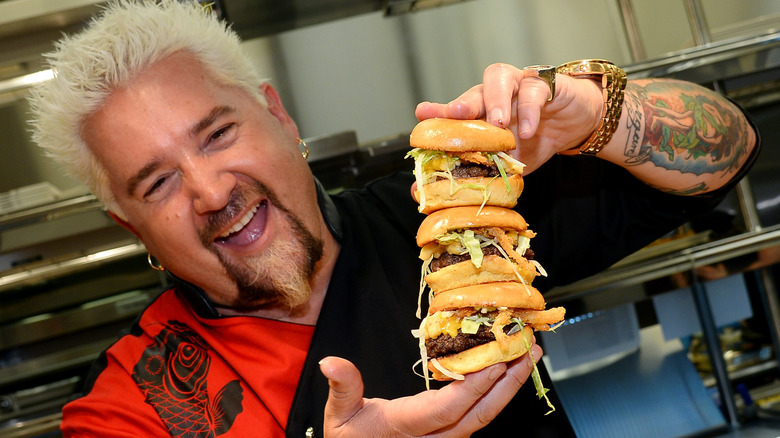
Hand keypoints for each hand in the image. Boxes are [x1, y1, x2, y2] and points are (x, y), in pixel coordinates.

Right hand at [319, 343, 542, 436]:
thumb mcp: (339, 416)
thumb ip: (342, 387)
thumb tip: (331, 362)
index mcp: (408, 427)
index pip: (449, 409)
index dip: (475, 386)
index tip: (496, 361)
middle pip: (479, 414)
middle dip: (508, 384)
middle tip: (528, 352)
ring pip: (483, 416)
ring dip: (508, 387)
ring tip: (526, 358)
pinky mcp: (448, 433)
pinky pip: (477, 414)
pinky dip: (495, 393)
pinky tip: (505, 374)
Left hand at [415, 63, 602, 172]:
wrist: (577, 125)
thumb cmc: (535, 140)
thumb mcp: (505, 163)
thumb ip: (473, 174)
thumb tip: (422, 193)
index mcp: (481, 112)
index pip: (456, 110)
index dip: (439, 110)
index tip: (422, 113)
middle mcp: (494, 94)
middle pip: (475, 91)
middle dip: (464, 102)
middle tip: (457, 114)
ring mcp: (518, 85)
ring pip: (500, 79)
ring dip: (497, 100)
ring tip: (499, 122)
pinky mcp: (546, 83)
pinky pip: (534, 90)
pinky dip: (530, 110)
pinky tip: (527, 130)